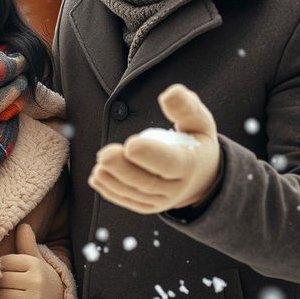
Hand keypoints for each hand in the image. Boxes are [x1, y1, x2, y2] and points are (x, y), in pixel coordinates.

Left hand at [0, 224, 63, 298]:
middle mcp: (35, 282)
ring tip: (2, 294)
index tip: (3, 269)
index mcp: (35, 265)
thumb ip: (27, 243)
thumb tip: (24, 225)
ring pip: (1, 296)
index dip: (0, 266)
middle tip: (0, 283)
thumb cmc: (39, 277)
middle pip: (2, 279)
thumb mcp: (35, 259)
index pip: (6, 262)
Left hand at [88, 84, 220, 213]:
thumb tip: (170, 93)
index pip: (170, 162)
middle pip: (148, 181)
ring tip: (98, 167)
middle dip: (124, 169)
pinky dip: (111, 191)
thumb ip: (185, 106)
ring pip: (135, 193)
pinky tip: (97, 178)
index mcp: (190, 164)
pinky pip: (128, 201)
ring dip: (114, 181)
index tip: (131, 144)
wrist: (202, 176)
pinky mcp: (148, 205)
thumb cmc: (195, 142)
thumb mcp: (198, 122)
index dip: (150, 154)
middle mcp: (176, 186)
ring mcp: (161, 199)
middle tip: (105, 154)